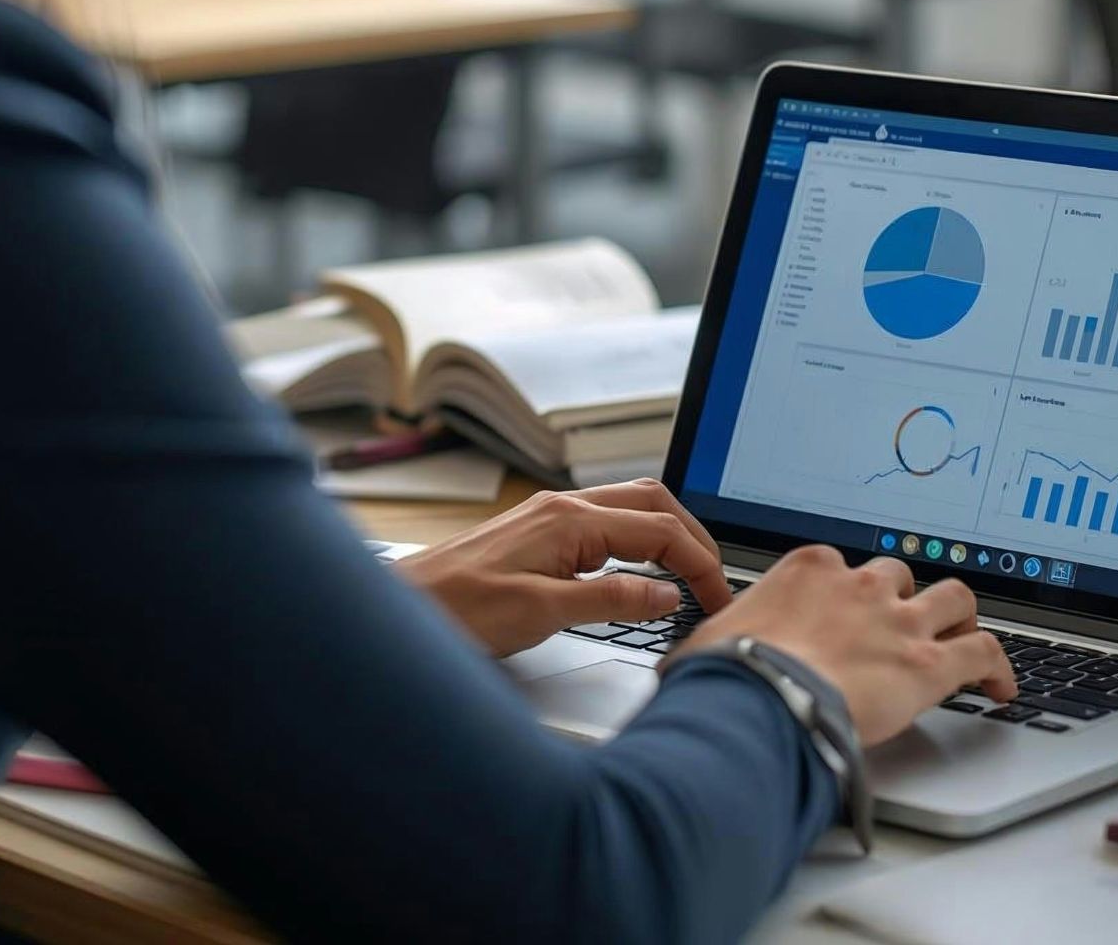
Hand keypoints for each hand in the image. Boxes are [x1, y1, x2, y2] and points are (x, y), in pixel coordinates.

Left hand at [398, 479, 731, 657]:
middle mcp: (562, 508)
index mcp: (570, 519)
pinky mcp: (537, 535)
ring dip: (667, 535)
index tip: (717, 599)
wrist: (400, 609)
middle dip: (693, 538)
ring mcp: (548, 518)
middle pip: (652, 504)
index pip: (660, 530)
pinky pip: (604, 524)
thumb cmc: (456, 610)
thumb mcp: (543, 613)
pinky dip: (637, 542)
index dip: (699, 564)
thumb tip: (667, 594)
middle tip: (715, 583)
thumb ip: (612, 601)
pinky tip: (639, 572)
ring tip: (690, 575)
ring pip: (629, 509)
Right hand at [669, 547, 1014, 744]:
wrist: (758, 700)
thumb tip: (696, 661)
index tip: (847, 612)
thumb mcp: (711, 642)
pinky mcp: (929, 662)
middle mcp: (859, 585)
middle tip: (905, 624)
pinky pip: (984, 651)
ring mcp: (899, 620)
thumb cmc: (727, 676)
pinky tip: (1002, 688)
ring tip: (963, 638)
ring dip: (961, 616)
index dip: (848, 592)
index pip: (839, 568)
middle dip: (905, 597)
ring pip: (955, 597)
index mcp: (807, 570)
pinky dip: (999, 667)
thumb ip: (722, 639)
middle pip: (900, 575)